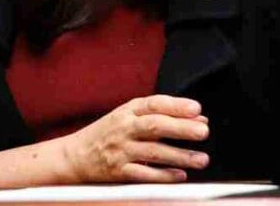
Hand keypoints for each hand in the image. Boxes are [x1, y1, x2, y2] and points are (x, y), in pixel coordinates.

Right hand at [62, 95, 209, 182]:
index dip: (176, 106)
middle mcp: (124, 128)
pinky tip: (180, 176)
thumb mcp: (131, 116)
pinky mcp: (117, 172)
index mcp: (129, 110)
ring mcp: (120, 150)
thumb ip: (164, 115)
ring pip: (153, 152)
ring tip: (201, 159)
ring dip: (179, 156)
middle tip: (204, 131)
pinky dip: (163, 176)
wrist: (74, 155)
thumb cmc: (110, 132)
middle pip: (155, 126)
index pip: (155, 104)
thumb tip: (199, 117)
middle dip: (181, 129)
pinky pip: (143, 174)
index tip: (197, 109)